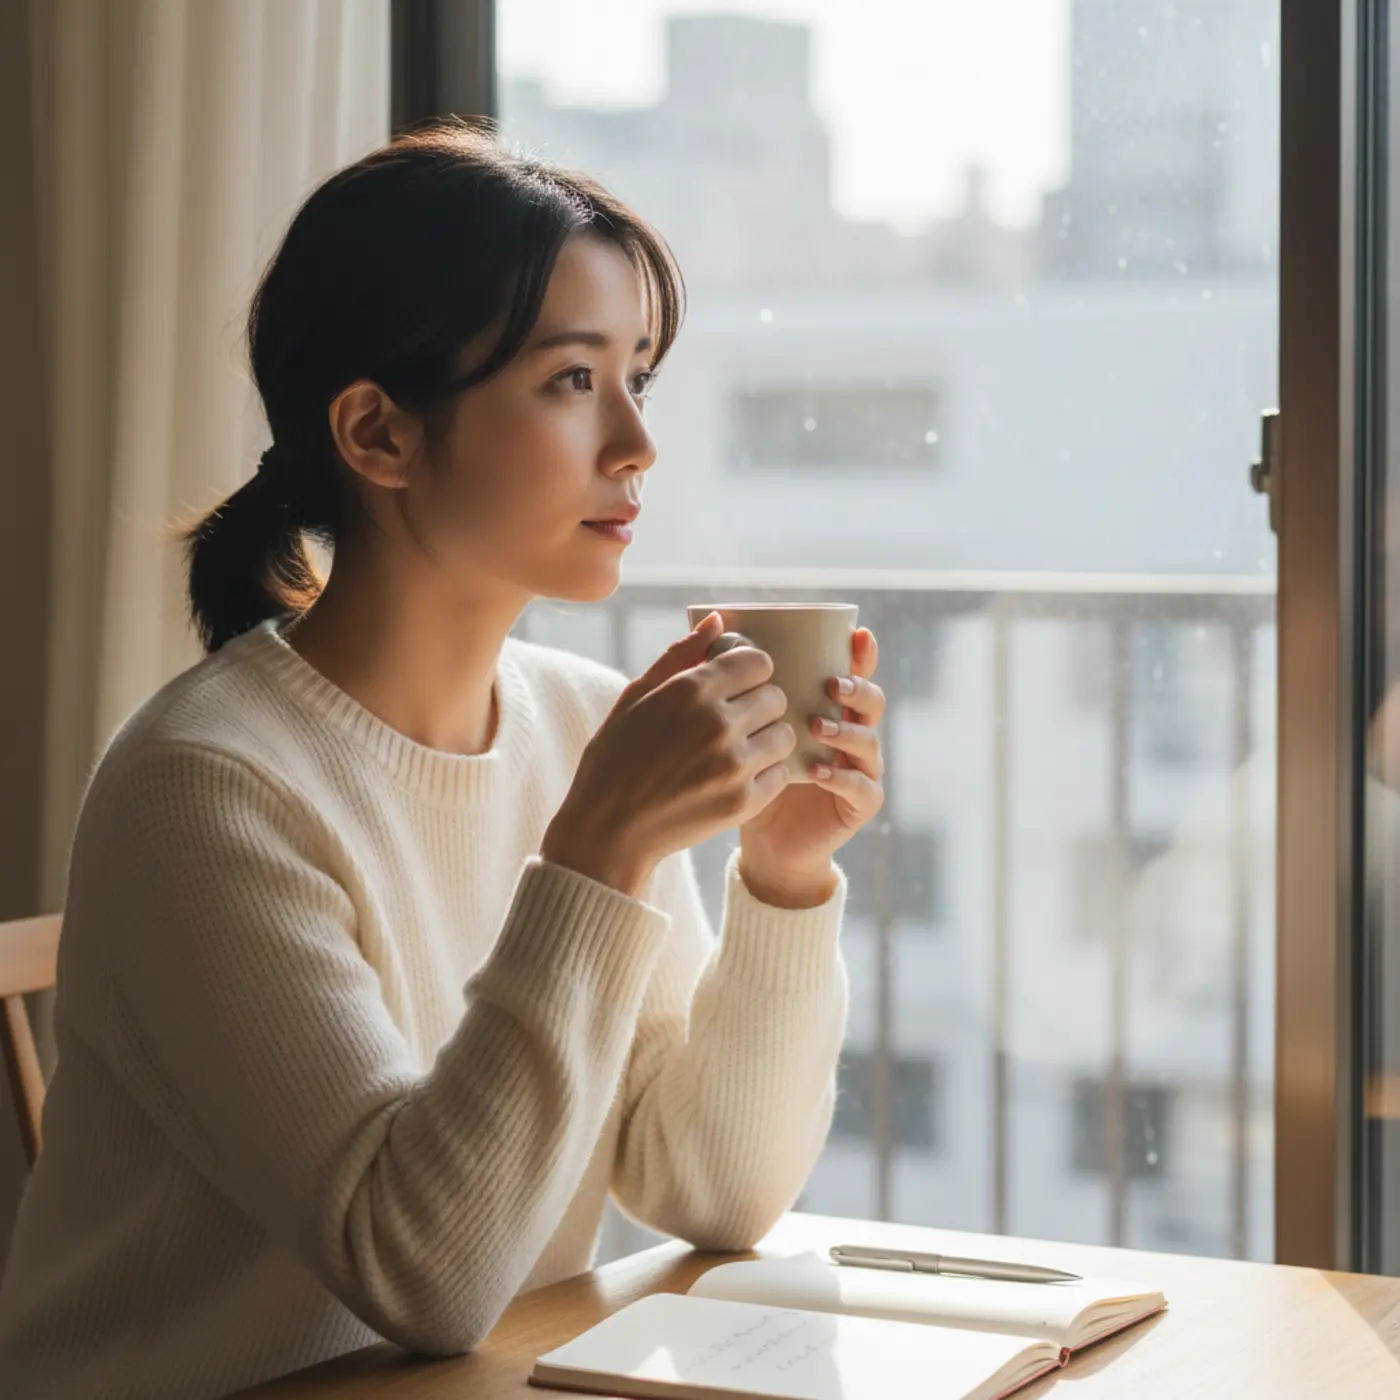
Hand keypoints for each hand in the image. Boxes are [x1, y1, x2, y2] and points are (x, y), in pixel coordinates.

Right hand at [541, 613, 796, 895]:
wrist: (608, 831)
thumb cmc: (616, 758)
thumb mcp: (635, 697)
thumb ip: (680, 655)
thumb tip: (717, 620)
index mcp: (690, 690)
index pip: (757, 661)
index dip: (749, 671)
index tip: (736, 685)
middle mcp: (717, 723)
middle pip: (775, 696)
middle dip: (759, 704)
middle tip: (735, 721)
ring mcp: (733, 765)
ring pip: (785, 734)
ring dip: (767, 738)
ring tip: (739, 750)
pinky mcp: (744, 802)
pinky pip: (781, 773)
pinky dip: (766, 773)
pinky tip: (737, 776)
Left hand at [738, 628, 885, 907]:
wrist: (762, 839)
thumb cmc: (749, 774)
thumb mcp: (740, 727)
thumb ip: (733, 680)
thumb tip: (712, 623)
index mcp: (829, 708)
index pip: (853, 673)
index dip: (862, 654)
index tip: (856, 635)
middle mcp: (851, 733)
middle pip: (872, 701)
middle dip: (857, 688)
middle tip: (830, 684)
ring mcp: (860, 769)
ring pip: (870, 741)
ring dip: (847, 730)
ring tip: (818, 726)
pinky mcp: (859, 804)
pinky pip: (863, 786)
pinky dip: (842, 776)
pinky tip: (818, 771)